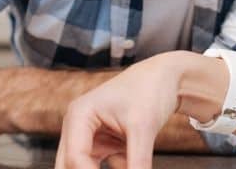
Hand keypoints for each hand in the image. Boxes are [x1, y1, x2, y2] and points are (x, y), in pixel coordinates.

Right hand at [55, 54, 184, 168]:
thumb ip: (138, 162)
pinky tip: (136, 156)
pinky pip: (104, 167)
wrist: (166, 76)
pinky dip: (120, 167)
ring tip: (125, 155)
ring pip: (84, 167)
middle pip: (69, 165)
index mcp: (79, 115)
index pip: (76, 157)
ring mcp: (90, 136)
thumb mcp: (144, 127)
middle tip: (118, 168)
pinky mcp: (104, 144)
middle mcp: (78, 126)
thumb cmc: (151, 89)